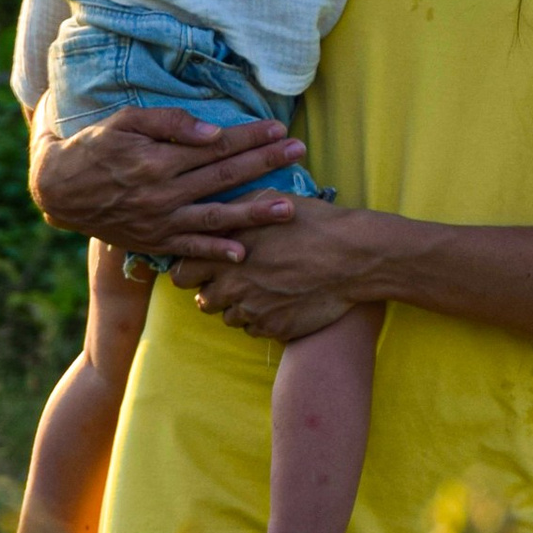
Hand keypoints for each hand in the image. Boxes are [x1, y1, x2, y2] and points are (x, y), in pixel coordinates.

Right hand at [29, 103, 308, 270]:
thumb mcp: (124, 121)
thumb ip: (168, 123)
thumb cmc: (95, 147)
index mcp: (157, 159)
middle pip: (224, 177)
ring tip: (290, 209)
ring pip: (215, 217)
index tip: (279, 129)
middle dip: (265, 163)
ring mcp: (159, 221)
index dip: (249, 137)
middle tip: (301, 153)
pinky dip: (216, 253)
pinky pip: (190, 250)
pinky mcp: (154, 242)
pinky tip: (244, 254)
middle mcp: (162, 193)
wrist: (60, 190)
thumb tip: (211, 132)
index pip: (214, 146)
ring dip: (255, 214)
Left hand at [193, 201, 381, 339]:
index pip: (181, 274)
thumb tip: (211, 213)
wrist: (351, 256)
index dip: (190, 269)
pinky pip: (255, 330)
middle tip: (234, 278)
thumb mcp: (265, 203)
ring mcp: (253, 311)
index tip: (203, 265)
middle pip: (203, 300)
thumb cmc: (310, 223)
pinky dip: (262, 318)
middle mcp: (233, 287)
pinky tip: (279, 300)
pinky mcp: (274, 329)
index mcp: (224, 255)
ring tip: (261, 288)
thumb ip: (231, 211)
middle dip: (214, 290)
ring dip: (238, 306)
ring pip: (229, 318)